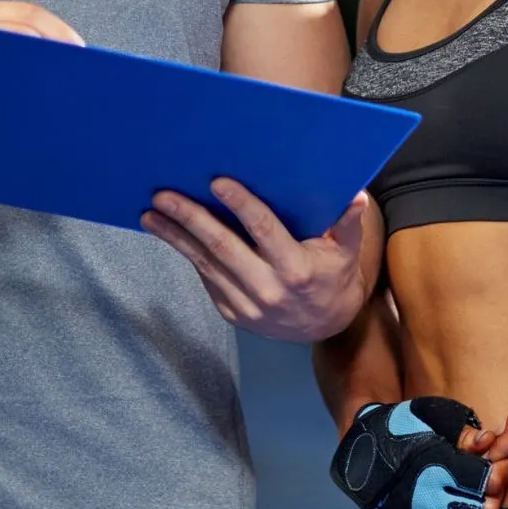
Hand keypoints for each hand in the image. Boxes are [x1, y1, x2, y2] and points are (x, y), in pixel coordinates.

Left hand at [141, 181, 371, 341]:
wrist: (324, 326)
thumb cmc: (333, 276)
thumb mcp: (346, 251)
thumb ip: (348, 224)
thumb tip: (357, 195)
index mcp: (295, 270)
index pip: (264, 231)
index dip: (240, 205)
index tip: (217, 182)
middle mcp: (267, 290)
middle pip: (222, 247)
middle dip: (189, 218)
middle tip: (163, 195)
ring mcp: (246, 305)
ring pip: (204, 264)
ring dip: (175, 237)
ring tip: (151, 214)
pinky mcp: (231, 312)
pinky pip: (206, 277)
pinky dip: (187, 254)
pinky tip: (169, 233)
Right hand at [330, 397, 507, 508]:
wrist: (366, 447)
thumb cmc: (405, 429)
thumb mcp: (431, 418)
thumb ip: (461, 432)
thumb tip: (488, 441)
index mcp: (437, 464)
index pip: (478, 479)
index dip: (495, 478)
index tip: (499, 474)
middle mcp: (429, 493)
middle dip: (488, 507)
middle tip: (491, 503)